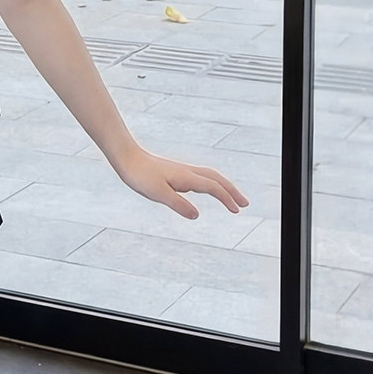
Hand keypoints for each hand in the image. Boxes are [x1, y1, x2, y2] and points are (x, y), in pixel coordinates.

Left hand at [115, 146, 249, 219]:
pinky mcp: (175, 172)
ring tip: (231, 197)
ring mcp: (182, 171)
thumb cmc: (140, 176)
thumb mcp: (158, 194)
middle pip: (217, 179)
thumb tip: (197, 215)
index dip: (227, 198)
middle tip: (245, 204)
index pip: (213, 188)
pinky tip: (206, 189)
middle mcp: (188, 172)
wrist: (126, 158)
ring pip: (210, 176)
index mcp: (187, 177)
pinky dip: (211, 183)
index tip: (237, 210)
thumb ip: (178, 204)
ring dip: (223, 186)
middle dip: (232, 191)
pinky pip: (200, 177)